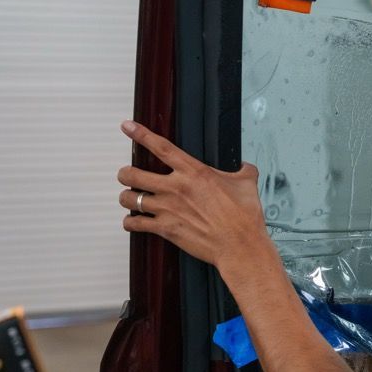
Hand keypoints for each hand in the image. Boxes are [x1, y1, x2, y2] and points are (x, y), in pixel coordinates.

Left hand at [117, 121, 272, 276]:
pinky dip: (130, 223)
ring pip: (129, 199)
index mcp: (194, 172)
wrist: (240, 244)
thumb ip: (243, 170)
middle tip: (127, 174)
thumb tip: (245, 166)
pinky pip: (135, 224)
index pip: (161, 147)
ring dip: (126, 198)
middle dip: (125, 173)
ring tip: (130, 198)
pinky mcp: (165, 229)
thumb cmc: (244, 216)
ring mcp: (168, 209)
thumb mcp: (246, 183)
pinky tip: (133, 222)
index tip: (128, 126)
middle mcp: (176, 187)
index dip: (141, 134)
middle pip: (133, 174)